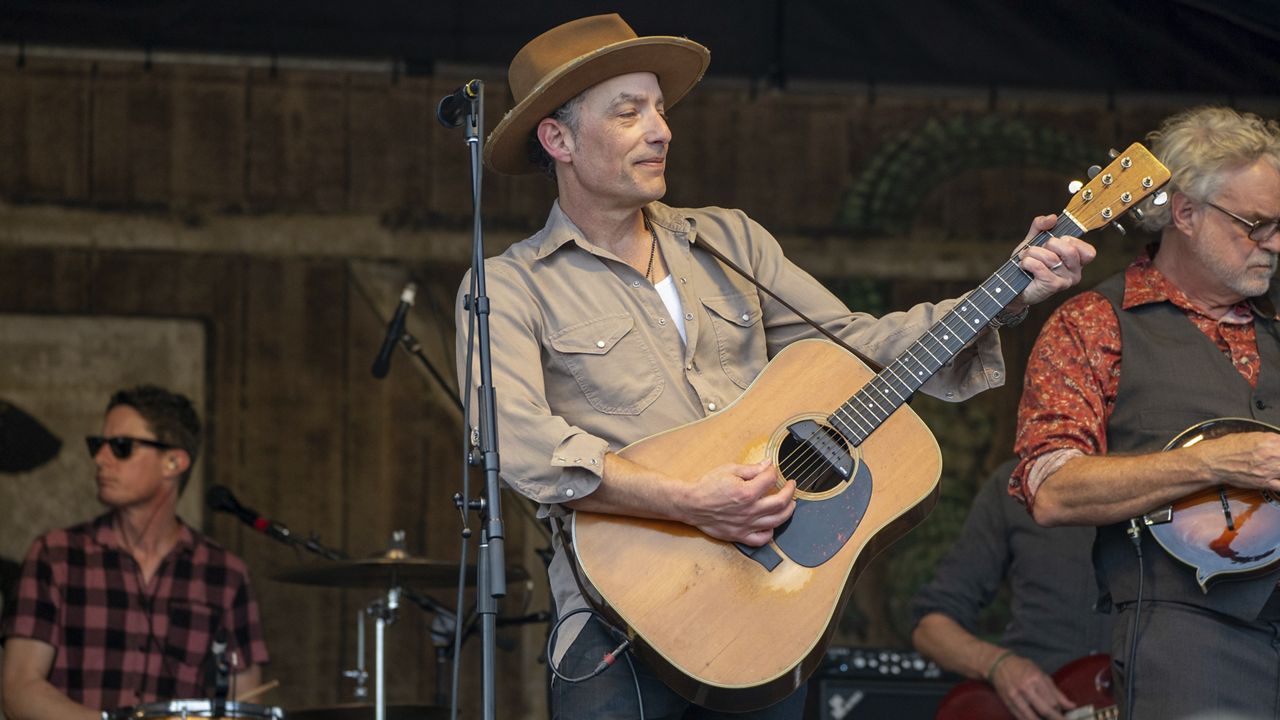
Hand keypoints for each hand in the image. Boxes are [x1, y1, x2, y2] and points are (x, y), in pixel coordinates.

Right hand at [680, 460, 795, 545]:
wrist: (691, 504)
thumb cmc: (707, 486)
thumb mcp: (729, 470)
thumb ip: (751, 469)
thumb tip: (767, 465)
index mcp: (747, 492)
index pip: (770, 479)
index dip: (774, 472)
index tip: (772, 469)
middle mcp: (750, 510)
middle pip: (781, 502)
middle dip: (790, 492)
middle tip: (791, 486)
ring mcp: (746, 525)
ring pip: (776, 521)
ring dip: (788, 512)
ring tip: (790, 505)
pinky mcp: (740, 535)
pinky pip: (761, 539)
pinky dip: (770, 533)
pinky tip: (771, 525)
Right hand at [990, 653, 1074, 719]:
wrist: (998, 664)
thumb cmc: (1022, 667)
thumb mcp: (1041, 674)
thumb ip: (1056, 691)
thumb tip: (1071, 706)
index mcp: (1036, 678)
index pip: (1053, 701)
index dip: (1060, 711)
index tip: (1064, 715)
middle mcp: (1025, 688)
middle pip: (1045, 710)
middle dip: (1056, 719)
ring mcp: (1015, 696)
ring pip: (1032, 717)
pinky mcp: (1008, 703)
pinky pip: (1021, 718)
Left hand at [1008, 214, 1096, 310]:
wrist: (1013, 284)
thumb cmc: (1029, 263)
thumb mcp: (1034, 239)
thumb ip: (1042, 225)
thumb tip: (1052, 218)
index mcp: (1077, 261)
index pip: (1089, 251)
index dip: (1070, 240)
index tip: (1055, 241)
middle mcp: (1075, 272)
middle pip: (1069, 250)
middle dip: (1048, 244)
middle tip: (1037, 250)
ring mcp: (1065, 281)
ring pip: (1051, 257)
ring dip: (1032, 253)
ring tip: (1025, 257)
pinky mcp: (1052, 286)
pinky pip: (1040, 267)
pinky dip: (1027, 262)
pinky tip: (1024, 265)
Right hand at [1195, 431, 1279, 492]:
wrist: (1214, 461)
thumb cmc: (1227, 448)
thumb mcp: (1252, 435)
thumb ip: (1270, 439)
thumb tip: (1278, 442)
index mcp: (1270, 440)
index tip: (1278, 448)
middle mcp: (1273, 455)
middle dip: (1279, 456)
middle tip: (1275, 458)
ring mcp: (1270, 470)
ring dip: (1279, 467)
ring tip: (1274, 466)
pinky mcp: (1265, 482)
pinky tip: (1276, 478)